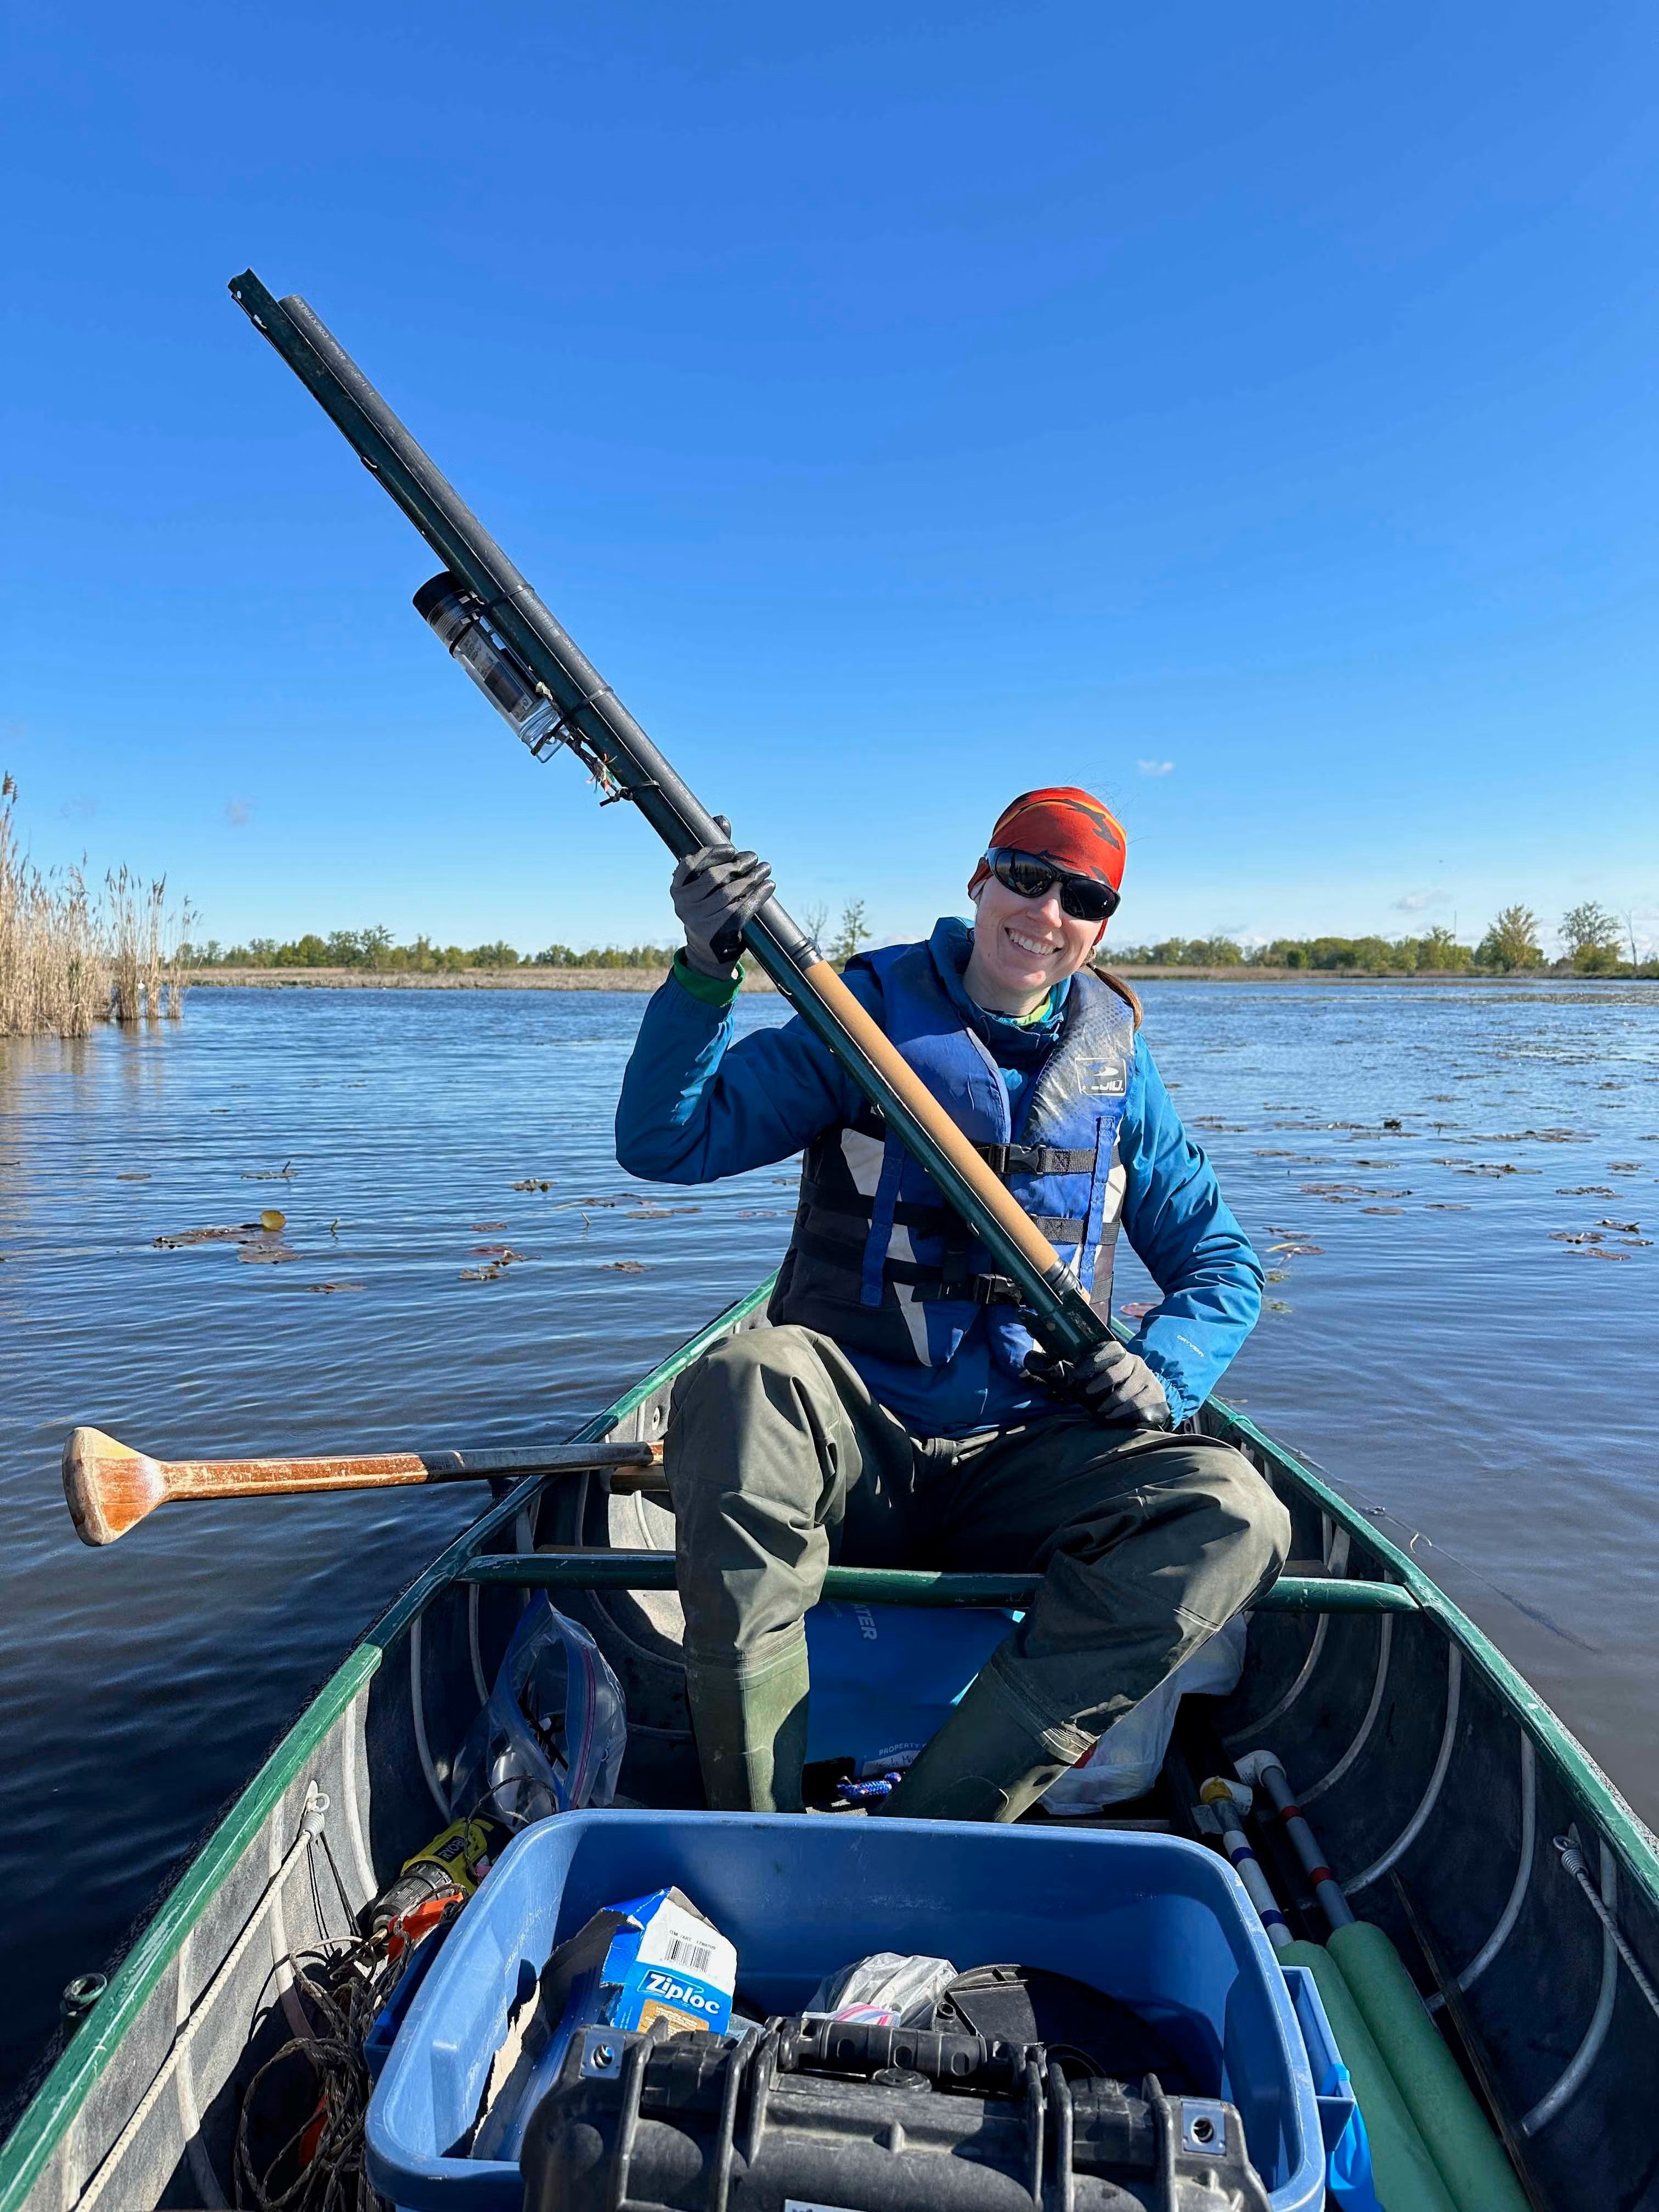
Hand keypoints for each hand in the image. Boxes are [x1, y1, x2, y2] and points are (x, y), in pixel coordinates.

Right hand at [671, 832, 774, 975]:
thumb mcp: (706, 882)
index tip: (732, 849)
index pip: (691, 864)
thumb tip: (722, 819)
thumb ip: (714, 852)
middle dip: (737, 865)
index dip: (712, 853)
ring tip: (765, 869)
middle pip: (714, 878)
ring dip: (751, 879)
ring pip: (729, 894)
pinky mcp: (715, 933)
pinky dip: (757, 897)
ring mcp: (697, 920)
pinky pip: (740, 910)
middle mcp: (683, 904)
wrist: (708, 949)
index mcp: (677, 887)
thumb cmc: (709, 906)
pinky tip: (769, 887)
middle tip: (754, 857)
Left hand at [1024, 1336, 1170, 1428]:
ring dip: (1110, 1403)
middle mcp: (1135, 1362)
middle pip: (1120, 1367)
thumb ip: (1058, 1371)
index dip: (1094, 1360)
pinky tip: (1113, 1418)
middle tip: (1088, 1394)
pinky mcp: (1156, 1396)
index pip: (1110, 1348)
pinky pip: (1139, 1404)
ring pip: (1128, 1390)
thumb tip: (1030, 1358)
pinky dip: (1123, 1413)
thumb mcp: (1082, 1382)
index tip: (1079, 1375)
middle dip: (1100, 1383)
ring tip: (1101, 1411)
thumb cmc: (1105, 1392)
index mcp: (1117, 1354)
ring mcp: (1148, 1379)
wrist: (1142, 1407)